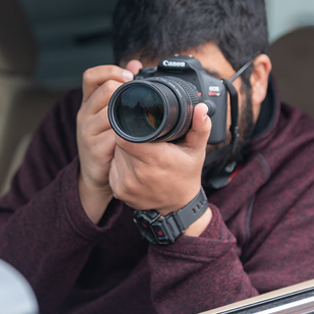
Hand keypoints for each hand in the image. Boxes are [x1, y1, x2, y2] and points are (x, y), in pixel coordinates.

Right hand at [76, 61, 139, 223]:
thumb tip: (135, 63)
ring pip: (110, 112)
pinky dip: (127, 135)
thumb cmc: (107, 140)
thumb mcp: (110, 112)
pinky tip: (136, 137)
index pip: (91, 76)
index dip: (109, 71)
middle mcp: (84, 113)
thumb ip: (122, 87)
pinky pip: (114, 136)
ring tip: (140, 120)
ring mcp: (87, 131)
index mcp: (88, 102)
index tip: (129, 76)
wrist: (97, 173)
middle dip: (124, 93)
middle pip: (104, 91)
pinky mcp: (94, 148)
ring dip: (128, 115)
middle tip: (139, 101)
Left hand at [109, 102, 211, 223]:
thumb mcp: (197, 150)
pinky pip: (113, 168)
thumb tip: (200, 108)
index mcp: (157, 159)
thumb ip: (199, 127)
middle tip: (143, 140)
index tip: (137, 126)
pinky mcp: (119, 192)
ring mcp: (127, 185)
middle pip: (120, 144)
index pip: (126, 137)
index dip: (128, 128)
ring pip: (116, 155)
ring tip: (139, 153)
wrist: (178, 205)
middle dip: (128, 138)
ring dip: (123, 151)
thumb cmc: (186, 173)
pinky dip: (120, 164)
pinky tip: (134, 166)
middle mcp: (139, 174)